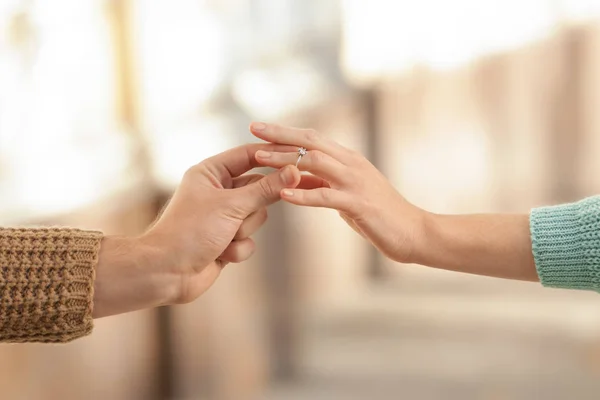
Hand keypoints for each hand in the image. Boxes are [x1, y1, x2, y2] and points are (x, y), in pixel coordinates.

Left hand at [93, 143, 300, 317]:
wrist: (167, 272)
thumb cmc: (191, 231)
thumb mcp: (232, 206)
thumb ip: (266, 190)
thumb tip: (294, 172)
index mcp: (211, 173)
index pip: (249, 155)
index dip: (272, 156)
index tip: (297, 157)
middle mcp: (217, 191)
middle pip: (258, 189)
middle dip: (253, 208)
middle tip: (253, 211)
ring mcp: (222, 217)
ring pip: (257, 217)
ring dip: (244, 231)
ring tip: (224, 238)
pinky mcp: (226, 240)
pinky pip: (249, 240)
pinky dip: (238, 248)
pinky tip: (221, 255)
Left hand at [249, 122, 425, 263]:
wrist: (414, 231)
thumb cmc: (379, 214)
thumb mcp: (347, 194)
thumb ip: (323, 183)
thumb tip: (295, 179)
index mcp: (348, 159)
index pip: (312, 138)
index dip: (285, 131)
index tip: (259, 127)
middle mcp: (351, 163)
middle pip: (311, 141)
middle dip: (280, 134)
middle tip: (253, 128)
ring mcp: (356, 182)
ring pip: (315, 162)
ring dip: (286, 160)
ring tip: (260, 159)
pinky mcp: (360, 204)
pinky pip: (327, 196)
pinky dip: (304, 195)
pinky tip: (284, 196)